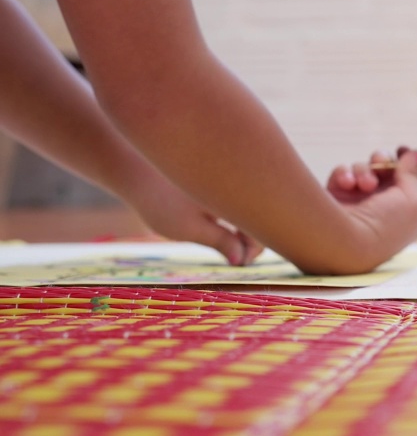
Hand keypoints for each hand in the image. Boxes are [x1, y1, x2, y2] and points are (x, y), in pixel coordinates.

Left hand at [128, 176, 263, 266]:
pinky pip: (241, 198)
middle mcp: (239, 181)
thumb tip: (241, 259)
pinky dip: (236, 213)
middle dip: (252, 238)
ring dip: (245, 227)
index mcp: (235, 193)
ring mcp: (232, 178)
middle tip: (234, 257)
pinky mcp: (224, 177)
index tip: (237, 264)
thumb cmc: (162, 202)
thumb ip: (220, 241)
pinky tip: (220, 224)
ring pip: (251, 207)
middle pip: (260, 215)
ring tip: (226, 242)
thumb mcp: (190, 228)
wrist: (137, 172)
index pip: (260, 227)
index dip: (253, 250)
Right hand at [327, 146, 416, 246]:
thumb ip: (415, 174)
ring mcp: (358, 203)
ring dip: (365, 171)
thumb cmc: (386, 224)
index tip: (402, 149)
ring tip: (364, 184)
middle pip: (386, 171)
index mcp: (406, 213)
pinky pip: (343, 174)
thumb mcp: (414, 200)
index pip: (411, 182)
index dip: (408, 164)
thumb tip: (414, 154)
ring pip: (364, 170)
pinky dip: (345, 175)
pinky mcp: (336, 199)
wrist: (345, 242)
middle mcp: (382, 208)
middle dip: (383, 161)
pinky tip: (348, 184)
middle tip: (380, 163)